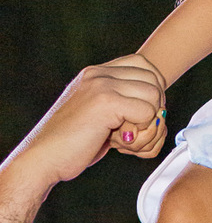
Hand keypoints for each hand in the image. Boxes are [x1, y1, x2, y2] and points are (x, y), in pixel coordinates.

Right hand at [3, 57, 165, 193]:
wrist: (43, 158)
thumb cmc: (71, 143)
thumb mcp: (95, 114)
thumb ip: (118, 102)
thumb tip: (158, 107)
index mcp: (95, 72)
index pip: (144, 64)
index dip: (152, 91)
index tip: (140, 115)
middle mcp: (98, 73)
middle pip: (154, 78)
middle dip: (155, 107)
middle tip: (136, 129)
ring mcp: (101, 85)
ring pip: (154, 95)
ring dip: (148, 122)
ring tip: (126, 137)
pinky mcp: (105, 102)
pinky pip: (147, 112)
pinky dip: (142, 131)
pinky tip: (120, 142)